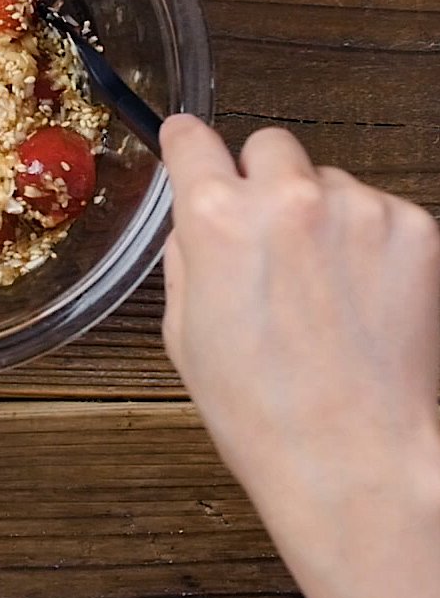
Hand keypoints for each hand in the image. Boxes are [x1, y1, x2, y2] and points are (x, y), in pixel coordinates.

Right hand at [161, 115, 439, 597]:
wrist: (352, 459)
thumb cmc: (259, 408)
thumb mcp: (182, 328)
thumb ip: (187, 254)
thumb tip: (197, 219)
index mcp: (216, 217)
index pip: (192, 137)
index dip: (187, 143)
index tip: (190, 145)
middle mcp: (288, 198)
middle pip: (267, 144)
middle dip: (261, 179)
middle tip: (268, 233)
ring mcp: (357, 208)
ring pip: (327, 178)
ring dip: (319, 212)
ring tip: (322, 283)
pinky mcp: (414, 228)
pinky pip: (377, 208)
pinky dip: (367, 238)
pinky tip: (359, 293)